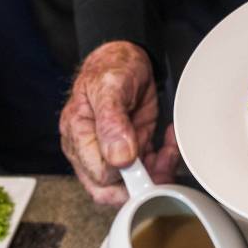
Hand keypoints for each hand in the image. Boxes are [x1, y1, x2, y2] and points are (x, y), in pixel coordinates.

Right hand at [59, 41, 179, 205]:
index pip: (99, 176)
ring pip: (130, 185)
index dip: (125, 174)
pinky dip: (163, 162)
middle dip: (141, 184)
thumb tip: (118, 157)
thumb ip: (111, 122)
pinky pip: (146, 171)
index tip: (143, 155)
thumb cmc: (111, 66)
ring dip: (156, 174)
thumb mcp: (110, 86)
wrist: (126, 57)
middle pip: (110, 190)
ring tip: (169, 150)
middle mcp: (90, 149)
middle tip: (161, 162)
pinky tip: (168, 144)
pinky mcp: (129, 150)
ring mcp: (110, 152)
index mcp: (78, 135)